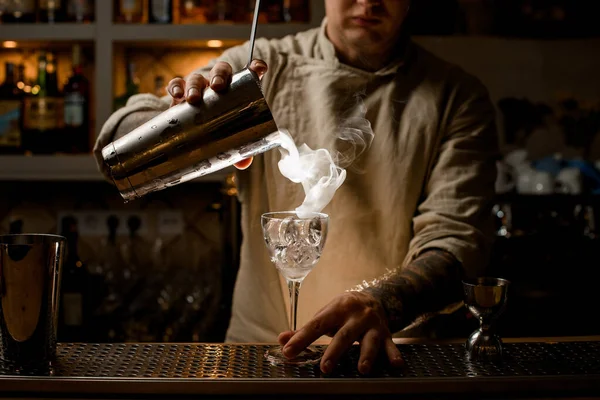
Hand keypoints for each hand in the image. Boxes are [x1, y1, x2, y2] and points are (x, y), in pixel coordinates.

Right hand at [166, 59, 268, 169]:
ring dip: (195, 85)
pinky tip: (177, 95)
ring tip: (193, 98)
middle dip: (219, 76)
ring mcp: (199, 87)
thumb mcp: (228, 140)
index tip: (259, 69)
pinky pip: (176, 84)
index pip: (249, 74)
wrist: (191, 136)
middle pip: (221, 70)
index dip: (255, 68)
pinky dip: (175, 87)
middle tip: (217, 87)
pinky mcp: (180, 95)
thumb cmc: (217, 132)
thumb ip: (238, 149)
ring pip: (197, 77)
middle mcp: (218, 84)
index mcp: (236, 90)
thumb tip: (243, 163)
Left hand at [278, 291, 403, 374]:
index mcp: (336, 309)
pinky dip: (394, 354)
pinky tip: (396, 365)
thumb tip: (281, 340)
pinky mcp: (386, 334)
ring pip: (370, 341)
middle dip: (335, 351)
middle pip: (343, 335)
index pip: (316, 325)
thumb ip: (304, 329)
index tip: (288, 351)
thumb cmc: (342, 311)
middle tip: (325, 368)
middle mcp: (355, 316)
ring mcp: (372, 325)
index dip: (301, 338)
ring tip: (362, 369)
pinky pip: (391, 345)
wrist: (373, 298)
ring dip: (367, 355)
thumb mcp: (325, 315)